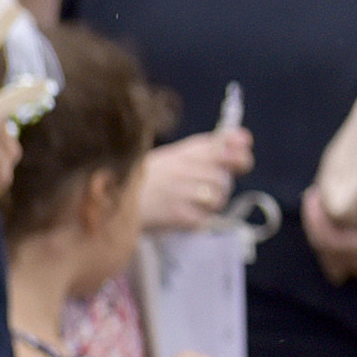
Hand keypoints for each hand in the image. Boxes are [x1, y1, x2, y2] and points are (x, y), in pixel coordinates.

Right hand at [137, 129, 252, 228]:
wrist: (111, 199)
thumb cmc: (147, 177)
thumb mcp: (177, 154)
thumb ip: (212, 146)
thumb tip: (246, 138)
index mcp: (185, 151)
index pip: (225, 149)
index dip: (238, 157)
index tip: (239, 163)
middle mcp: (185, 168)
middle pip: (223, 179)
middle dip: (217, 186)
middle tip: (196, 188)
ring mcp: (181, 192)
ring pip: (218, 198)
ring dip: (209, 203)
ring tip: (187, 201)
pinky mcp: (178, 214)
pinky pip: (204, 218)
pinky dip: (196, 218)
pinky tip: (179, 213)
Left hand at [303, 182, 356, 280]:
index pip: (335, 243)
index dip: (318, 223)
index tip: (314, 197)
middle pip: (325, 248)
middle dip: (313, 223)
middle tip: (313, 196)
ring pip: (325, 252)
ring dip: (317, 230)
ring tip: (316, 204)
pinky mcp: (355, 261)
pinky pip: (330, 252)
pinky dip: (322, 235)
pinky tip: (322, 216)